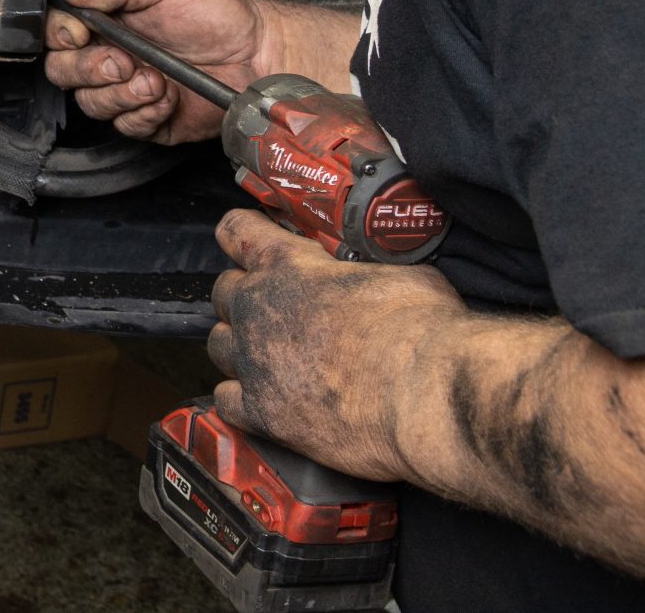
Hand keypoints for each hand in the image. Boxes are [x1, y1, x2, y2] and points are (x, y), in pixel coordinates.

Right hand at [44, 0, 269, 142]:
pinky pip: (125, 127)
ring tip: (156, 80)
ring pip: (91, 103)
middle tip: (122, 61)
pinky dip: (145, 113)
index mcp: (106, 21)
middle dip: (88, 69)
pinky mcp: (147, 121)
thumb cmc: (216, 13)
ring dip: (120, 94)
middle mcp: (109, 57)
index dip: (60, 35)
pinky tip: (169, 97)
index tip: (80, 33)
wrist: (257, 53)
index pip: (57, 32)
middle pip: (63, 72)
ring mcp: (126, 91)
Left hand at [208, 210, 463, 481]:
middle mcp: (257, 309)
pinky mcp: (262, 414)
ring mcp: (254, 363)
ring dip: (239, 348)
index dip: (243, 236)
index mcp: (286, 265)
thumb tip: (377, 278)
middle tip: (275, 312)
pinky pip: (227, 401)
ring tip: (269, 358)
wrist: (426, 396)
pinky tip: (263, 401)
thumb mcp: (401, 275)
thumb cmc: (422, 330)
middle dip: (244, 298)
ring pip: (219, 346)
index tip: (251, 243)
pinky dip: (241, 399)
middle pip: (223, 293)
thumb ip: (368, 273)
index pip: (236, 231)